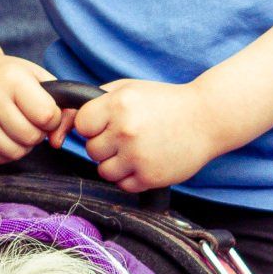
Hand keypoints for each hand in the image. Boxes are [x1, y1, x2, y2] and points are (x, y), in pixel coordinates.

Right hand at [0, 54, 69, 163]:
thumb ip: (60, 105)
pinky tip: (1, 134)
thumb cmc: (7, 78)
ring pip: (15, 153)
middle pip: (30, 137)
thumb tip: (58, 140)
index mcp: (12, 79)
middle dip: (36, 133)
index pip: (46, 115)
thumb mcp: (36, 77)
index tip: (43, 111)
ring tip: (15, 127)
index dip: (52, 118)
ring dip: (22, 145)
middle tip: (28, 120)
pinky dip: (5, 151)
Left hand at [74, 79, 218, 193]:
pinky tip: (146, 161)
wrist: (208, 118)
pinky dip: (131, 177)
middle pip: (91, 150)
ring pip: (104, 171)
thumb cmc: (166, 102)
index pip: (81, 124)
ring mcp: (137, 156)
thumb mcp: (130, 88)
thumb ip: (97, 99)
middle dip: (105, 145)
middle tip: (127, 137)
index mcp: (118, 104)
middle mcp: (125, 130)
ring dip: (116, 164)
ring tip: (137, 150)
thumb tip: (64, 119)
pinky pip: (122, 185)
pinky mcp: (149, 177)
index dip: (92, 126)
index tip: (107, 124)